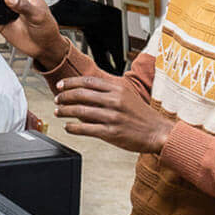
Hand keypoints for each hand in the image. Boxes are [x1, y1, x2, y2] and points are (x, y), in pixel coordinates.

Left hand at [54, 76, 172, 152]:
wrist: (158, 132)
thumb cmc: (142, 115)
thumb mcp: (128, 96)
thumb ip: (109, 92)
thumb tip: (86, 92)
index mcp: (118, 89)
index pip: (88, 82)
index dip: (71, 83)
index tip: (61, 86)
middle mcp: (115, 101)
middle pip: (81, 95)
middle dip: (64, 96)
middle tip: (57, 99)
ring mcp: (113, 117)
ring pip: (80, 111)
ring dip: (65, 111)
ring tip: (58, 112)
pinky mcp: (111, 133)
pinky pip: (86, 129)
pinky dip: (73, 127)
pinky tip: (67, 127)